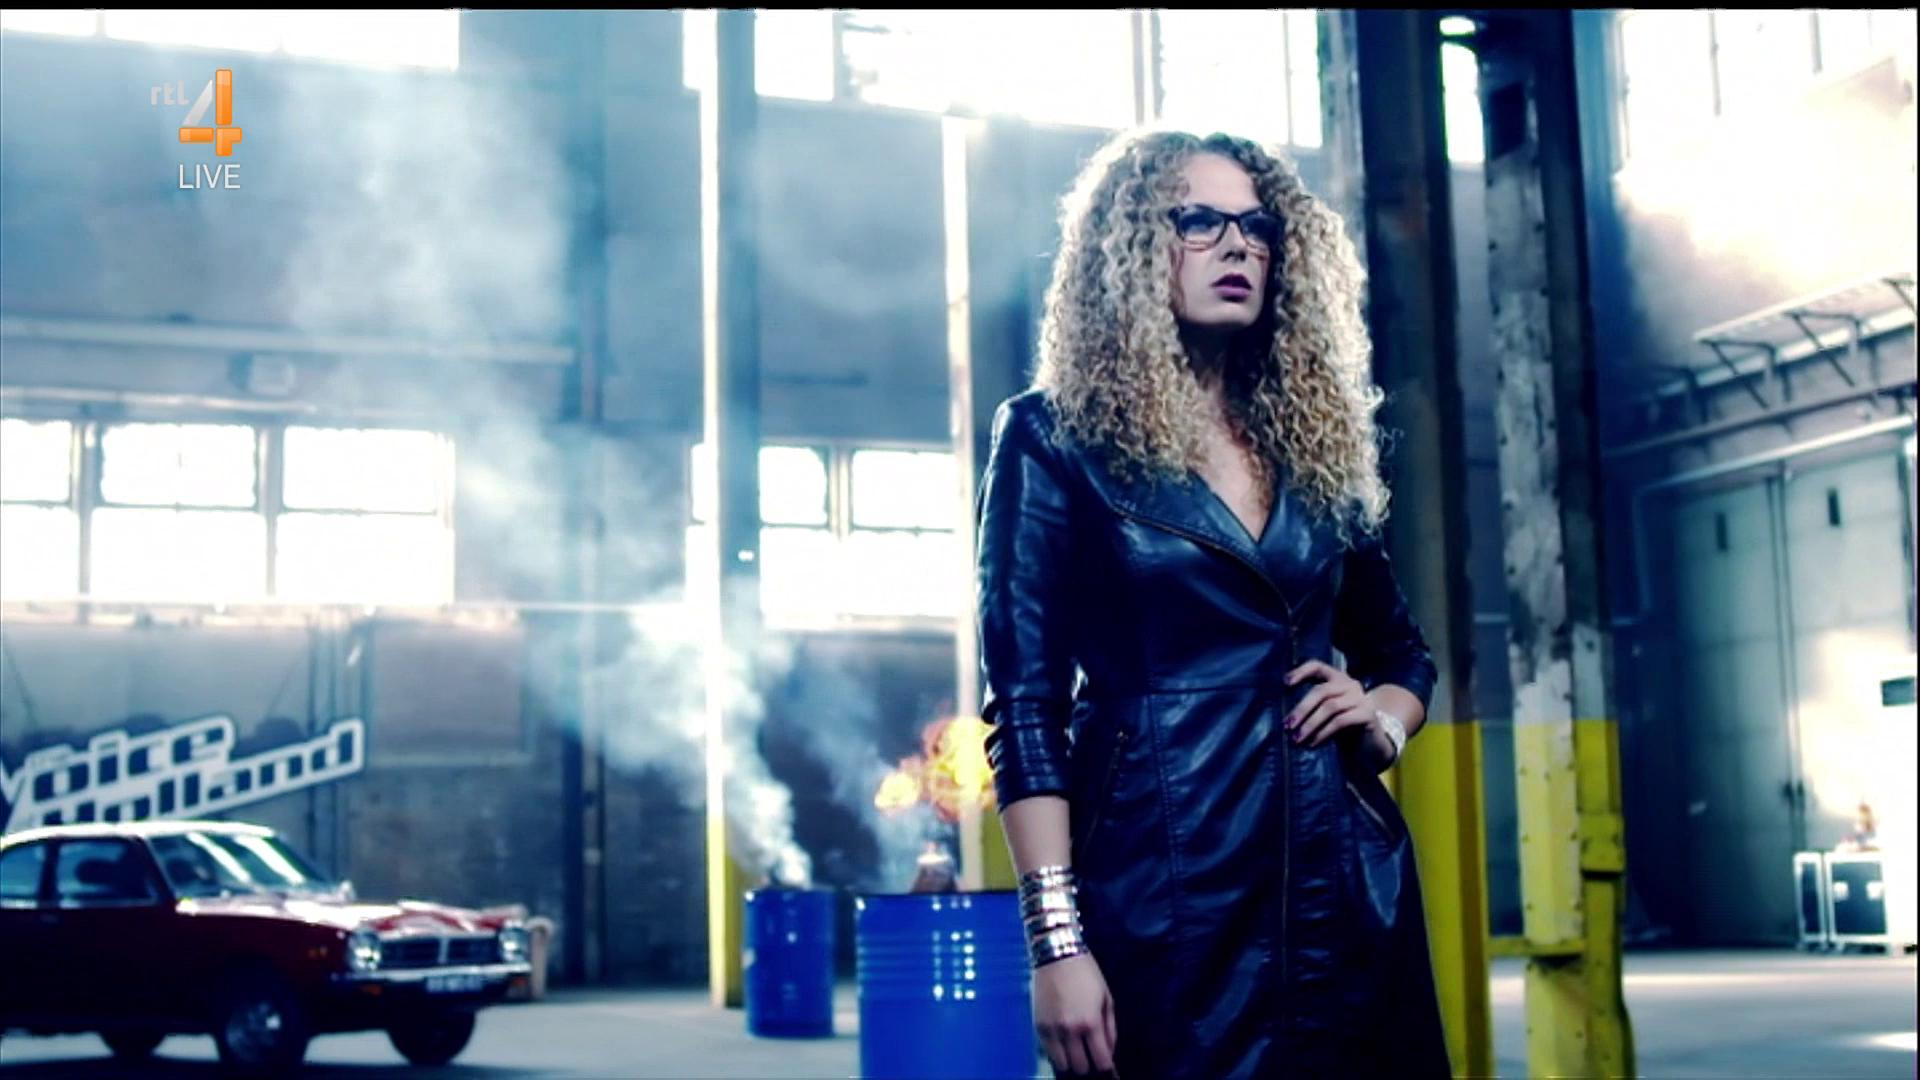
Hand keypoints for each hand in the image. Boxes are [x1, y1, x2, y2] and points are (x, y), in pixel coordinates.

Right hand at [1033, 952, 1118, 1076]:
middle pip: (1081, 1066)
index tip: (1106, 1064)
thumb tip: (1109, 1050)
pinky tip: (1062, 1042)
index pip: (1101, 1060)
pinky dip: (1057, 1052)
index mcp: (1091, 1023)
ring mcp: (1052, 1030)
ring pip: (1062, 1064)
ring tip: (1075, 1049)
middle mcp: (1070, 1031)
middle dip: (1088, 1063)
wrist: (1056, 954)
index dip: (1106, 1066)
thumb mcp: (1106, 997)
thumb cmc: (1086, 973)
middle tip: (1090, 1054)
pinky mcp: (1038, 1026)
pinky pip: (1047, 1052)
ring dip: (1071, 1060)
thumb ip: (1110, 1028)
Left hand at [1283, 660, 1391, 762]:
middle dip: (1302, 708)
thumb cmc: (1343, 727)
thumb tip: (1287, 719)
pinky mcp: (1368, 714)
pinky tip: (1313, 743)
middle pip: (1321, 690)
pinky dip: (1324, 733)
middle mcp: (1350, 684)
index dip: (1301, 671)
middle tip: (1287, 725)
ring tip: (1297, 738)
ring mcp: (1361, 698)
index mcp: (1337, 679)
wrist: (1372, 743)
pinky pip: (1341, 721)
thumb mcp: (1326, 713)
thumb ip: (1312, 709)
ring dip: (1310, 724)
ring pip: (1330, 707)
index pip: (1318, 666)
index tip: (1285, 683)